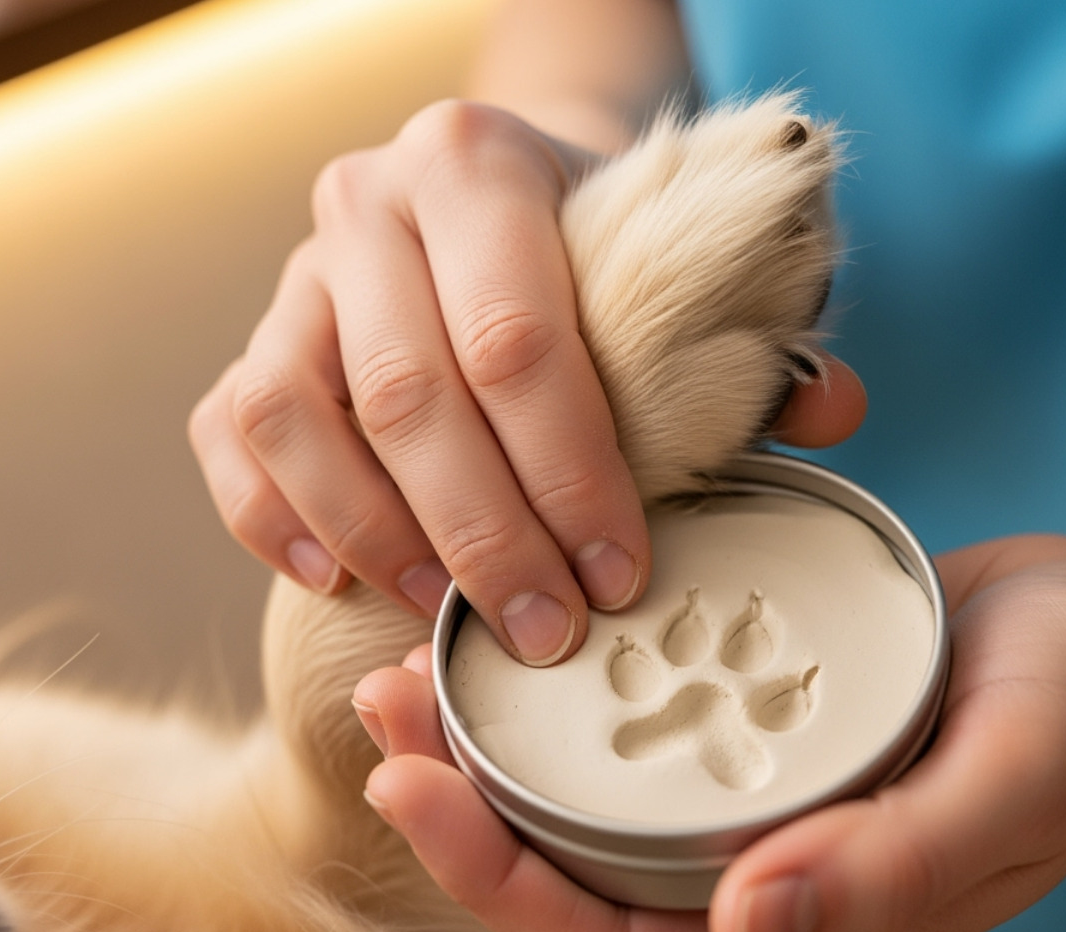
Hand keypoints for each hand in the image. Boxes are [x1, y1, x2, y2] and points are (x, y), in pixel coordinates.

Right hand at [190, 99, 863, 665]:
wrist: (499, 197)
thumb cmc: (604, 254)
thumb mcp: (685, 269)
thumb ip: (758, 341)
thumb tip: (833, 412)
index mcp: (482, 165)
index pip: (519, 338)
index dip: (571, 472)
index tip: (621, 574)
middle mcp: (369, 204)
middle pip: (409, 393)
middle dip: (484, 533)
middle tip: (547, 631)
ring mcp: (294, 273)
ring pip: (296, 416)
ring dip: (374, 535)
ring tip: (444, 615)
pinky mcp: (252, 338)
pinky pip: (232, 433)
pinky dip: (272, 516)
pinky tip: (336, 581)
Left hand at [352, 533, 1065, 931]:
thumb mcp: (1011, 779)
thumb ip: (888, 868)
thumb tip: (743, 931)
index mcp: (812, 931)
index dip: (496, 884)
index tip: (409, 786)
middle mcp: (767, 882)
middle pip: (577, 880)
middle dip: (463, 810)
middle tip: (383, 707)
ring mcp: (762, 808)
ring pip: (593, 810)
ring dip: (496, 749)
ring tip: (417, 667)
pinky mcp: (763, 734)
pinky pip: (642, 738)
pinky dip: (568, 699)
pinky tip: (523, 633)